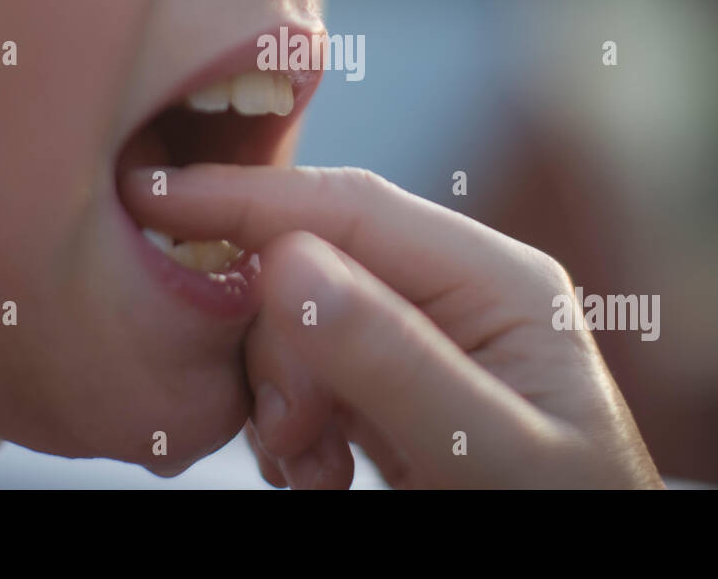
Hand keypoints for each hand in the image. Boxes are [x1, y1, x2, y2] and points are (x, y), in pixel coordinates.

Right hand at [124, 165, 663, 488]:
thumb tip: (288, 263)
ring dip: (278, 397)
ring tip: (315, 471)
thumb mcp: (488, 452)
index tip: (151, 199)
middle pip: (310, 267)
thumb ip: (395, 362)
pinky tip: (319, 475)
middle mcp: (453, 294)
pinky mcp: (387, 392)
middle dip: (275, 346)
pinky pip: (301, 379)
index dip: (247, 199)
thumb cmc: (566, 518)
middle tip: (290, 435)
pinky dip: (287, 429)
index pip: (352, 207)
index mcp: (495, 279)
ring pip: (293, 326)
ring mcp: (418, 343)